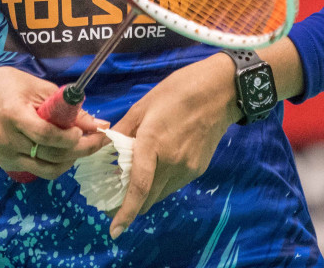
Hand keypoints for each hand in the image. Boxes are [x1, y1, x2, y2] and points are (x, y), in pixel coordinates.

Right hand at [0, 57, 111, 179]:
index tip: (86, 131)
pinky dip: (56, 164)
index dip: (69, 137)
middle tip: (99, 139)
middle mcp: (7, 139)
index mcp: (13, 115)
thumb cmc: (10, 85)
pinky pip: (39, 170)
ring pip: (47, 169)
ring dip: (71, 160)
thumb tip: (98, 124)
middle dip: (80, 150)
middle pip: (50, 155)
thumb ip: (68, 108)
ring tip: (83, 146)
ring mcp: (5, 154)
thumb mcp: (39, 88)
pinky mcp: (6, 163)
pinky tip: (64, 151)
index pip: (45, 135)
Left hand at [108, 53, 240, 238]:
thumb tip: (105, 148)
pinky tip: (153, 172)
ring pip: (161, 194)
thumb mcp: (142, 106)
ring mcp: (187, 169)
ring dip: (145, 196)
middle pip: (148, 198)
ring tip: (129, 186)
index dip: (125, 211)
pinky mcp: (198, 170)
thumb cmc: (176, 92)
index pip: (139, 187)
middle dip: (129, 207)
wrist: (219, 92)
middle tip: (111, 203)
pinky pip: (173, 185)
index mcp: (153, 144)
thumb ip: (123, 131)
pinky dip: (159, 185)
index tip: (114, 231)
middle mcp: (172, 163)